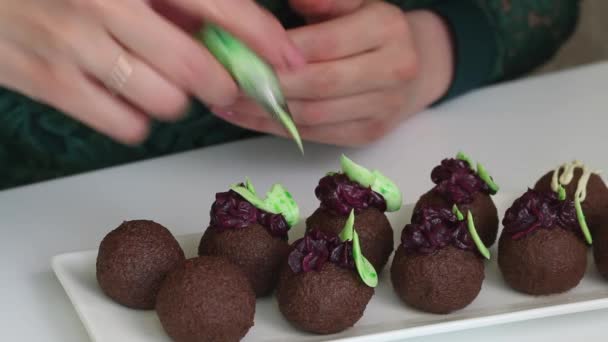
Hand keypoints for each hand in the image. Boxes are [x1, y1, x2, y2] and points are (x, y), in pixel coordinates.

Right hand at [0, 0, 303, 143]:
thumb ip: (177, 0)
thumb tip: (228, 32)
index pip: (216, 3)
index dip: (261, 36)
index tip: (287, 59)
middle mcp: (105, 4)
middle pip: (198, 69)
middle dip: (223, 84)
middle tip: (223, 83)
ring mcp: (74, 46)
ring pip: (168, 102)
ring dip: (178, 99)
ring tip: (160, 80)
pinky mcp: (51, 84)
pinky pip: (128, 125)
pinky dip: (140, 118)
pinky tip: (130, 95)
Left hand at [213, 0, 453, 145]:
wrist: (414, 65)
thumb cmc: (370, 29)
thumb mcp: (352, 3)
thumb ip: (324, 1)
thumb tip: (288, 5)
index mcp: (387, 27)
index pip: (324, 43)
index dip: (279, 52)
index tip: (240, 53)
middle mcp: (393, 69)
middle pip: (319, 83)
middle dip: (268, 85)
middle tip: (226, 82)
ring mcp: (384, 107)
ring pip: (314, 114)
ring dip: (265, 112)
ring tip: (227, 102)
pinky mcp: (370, 133)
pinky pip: (316, 134)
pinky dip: (278, 128)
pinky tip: (249, 117)